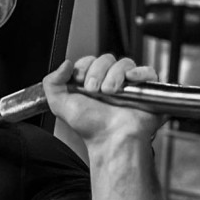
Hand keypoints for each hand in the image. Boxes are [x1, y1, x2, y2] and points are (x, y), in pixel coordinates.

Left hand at [42, 54, 163, 144]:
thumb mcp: (60, 105)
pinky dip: (139, 72)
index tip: (80, 81)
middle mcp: (109, 82)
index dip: (84, 67)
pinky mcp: (145, 90)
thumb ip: (52, 83)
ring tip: (110, 92)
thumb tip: (65, 64)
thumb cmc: (90, 127)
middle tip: (94, 90)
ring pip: (124, 63)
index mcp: (91, 83)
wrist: (111, 140)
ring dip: (114, 75)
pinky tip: (130, 79)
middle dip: (97, 72)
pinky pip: (147, 71)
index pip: (88, 61)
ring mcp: (128, 85)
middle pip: (106, 59)